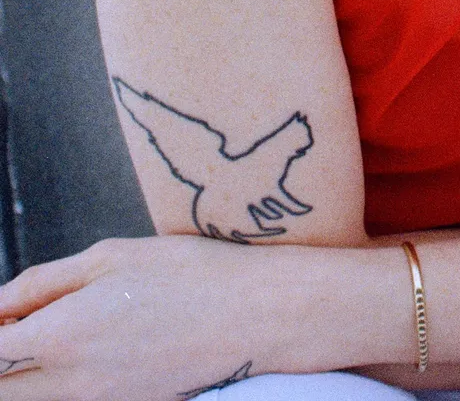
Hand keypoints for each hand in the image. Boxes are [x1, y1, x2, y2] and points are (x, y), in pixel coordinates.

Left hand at [0, 234, 389, 400]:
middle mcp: (70, 381)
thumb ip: (44, 281)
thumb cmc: (188, 272)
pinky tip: (85, 345)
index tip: (3, 313)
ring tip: (46, 332)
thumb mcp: (112, 254)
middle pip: (3, 386)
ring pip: (32, 399)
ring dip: (23, 372)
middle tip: (18, 325)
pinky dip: (56, 382)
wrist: (254, 315)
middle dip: (1, 358)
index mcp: (61, 334)